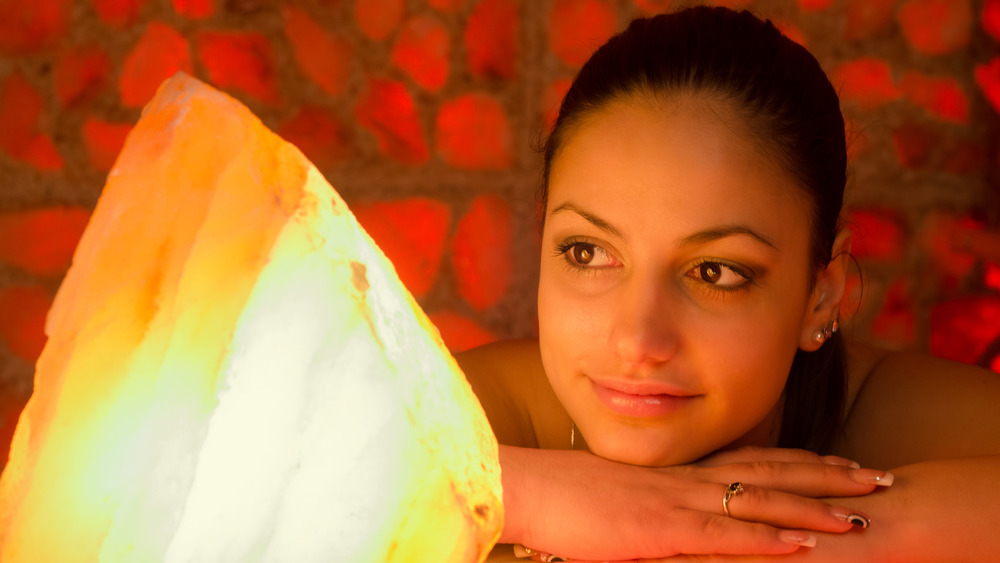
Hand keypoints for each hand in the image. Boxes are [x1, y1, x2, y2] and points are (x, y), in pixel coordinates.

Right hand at [500, 445, 890, 561]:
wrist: (522, 486)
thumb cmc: (560, 496)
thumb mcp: (615, 498)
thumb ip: (652, 504)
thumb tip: (674, 518)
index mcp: (677, 474)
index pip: (752, 461)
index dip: (799, 462)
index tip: (839, 462)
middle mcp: (687, 481)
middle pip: (770, 472)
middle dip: (826, 476)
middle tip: (876, 476)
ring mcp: (676, 503)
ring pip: (760, 502)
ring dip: (814, 508)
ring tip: (862, 511)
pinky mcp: (661, 530)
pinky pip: (726, 536)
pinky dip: (770, 540)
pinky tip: (807, 544)